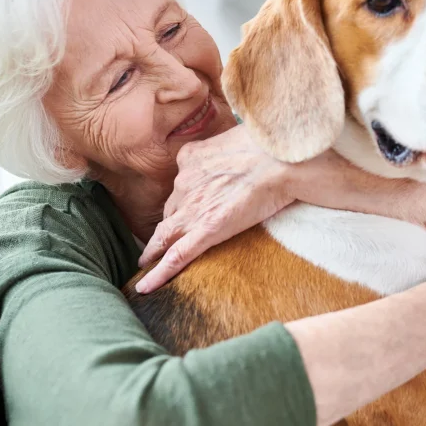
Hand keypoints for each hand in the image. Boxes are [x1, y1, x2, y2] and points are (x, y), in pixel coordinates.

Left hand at [135, 125, 293, 293]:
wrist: (280, 160)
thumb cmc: (270, 146)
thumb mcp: (237, 138)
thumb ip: (228, 149)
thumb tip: (238, 155)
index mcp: (191, 158)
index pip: (182, 185)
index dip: (180, 200)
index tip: (178, 210)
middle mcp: (185, 183)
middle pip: (170, 211)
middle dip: (166, 225)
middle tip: (159, 241)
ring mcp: (193, 209)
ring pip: (164, 235)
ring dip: (153, 250)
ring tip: (145, 264)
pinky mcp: (206, 231)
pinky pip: (176, 256)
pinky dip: (158, 274)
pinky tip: (146, 287)